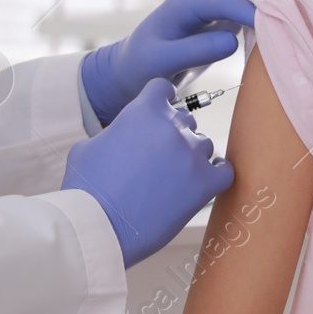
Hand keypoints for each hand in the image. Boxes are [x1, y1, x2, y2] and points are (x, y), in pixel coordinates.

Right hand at [60, 78, 233, 267]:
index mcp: (144, 110)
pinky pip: (224, 171)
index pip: (164, 88)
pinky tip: (203, 182)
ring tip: (173, 178)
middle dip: (173, 135)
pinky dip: (216, 175)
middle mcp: (172, 126)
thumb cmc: (88, 188)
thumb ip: (115, 131)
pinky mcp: (205, 183)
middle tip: (158, 159)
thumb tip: (122, 136)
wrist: (99, 225)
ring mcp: (191, 154)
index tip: (156, 118)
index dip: (159, 102)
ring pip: (204, 144)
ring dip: (191, 157)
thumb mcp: (89, 145)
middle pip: (185, 119)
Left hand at [80, 0, 304, 124]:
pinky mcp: (220, 14)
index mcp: (186, 4)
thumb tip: (232, 40)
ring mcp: (212, 3)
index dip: (249, 10)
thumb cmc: (143, 66)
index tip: (276, 24)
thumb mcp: (161, 62)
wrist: (131, 68)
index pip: (224, 2)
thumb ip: (193, 50)